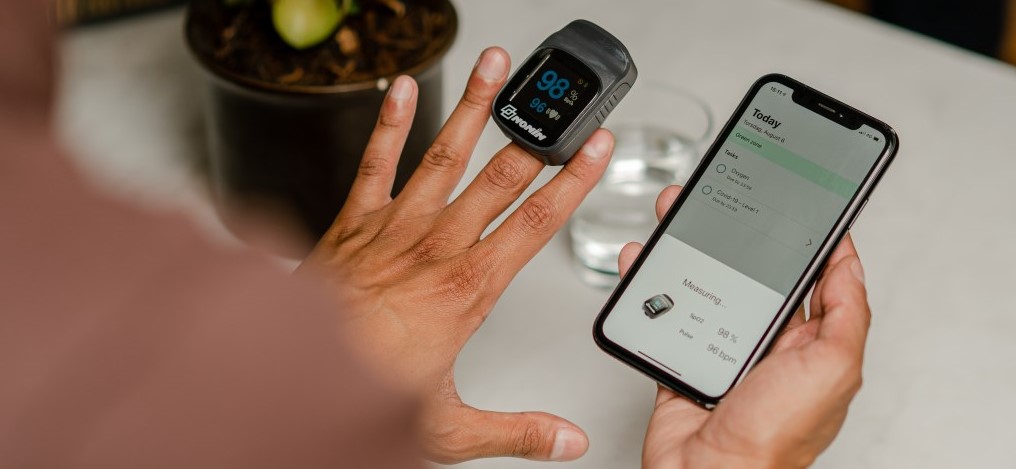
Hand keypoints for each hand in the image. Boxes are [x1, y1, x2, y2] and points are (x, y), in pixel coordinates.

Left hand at [299, 48, 612, 462]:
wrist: (288, 373)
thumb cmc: (359, 390)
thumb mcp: (450, 427)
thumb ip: (517, 430)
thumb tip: (567, 441)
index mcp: (468, 289)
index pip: (536, 224)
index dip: (573, 183)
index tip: (595, 149)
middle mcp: (436, 248)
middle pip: (499, 178)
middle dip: (535, 134)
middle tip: (558, 98)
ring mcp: (395, 228)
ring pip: (445, 156)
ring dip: (475, 108)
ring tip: (496, 67)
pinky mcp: (354, 222)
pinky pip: (376, 162)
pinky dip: (390, 122)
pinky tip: (401, 86)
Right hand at [621, 186, 870, 468]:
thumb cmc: (772, 439)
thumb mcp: (831, 370)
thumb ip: (845, 315)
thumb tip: (850, 265)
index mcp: (809, 344)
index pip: (816, 279)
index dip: (809, 241)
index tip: (799, 206)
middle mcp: (768, 346)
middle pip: (753, 275)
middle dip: (737, 234)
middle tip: (723, 202)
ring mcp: (723, 352)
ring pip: (707, 287)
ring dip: (689, 251)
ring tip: (677, 218)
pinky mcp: (683, 360)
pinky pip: (666, 314)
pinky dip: (650, 287)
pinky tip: (643, 263)